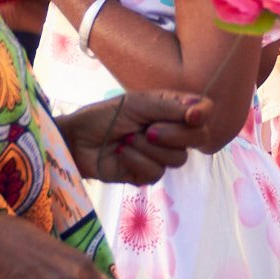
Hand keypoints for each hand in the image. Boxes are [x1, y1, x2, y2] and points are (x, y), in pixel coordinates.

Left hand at [58, 92, 213, 184]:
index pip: (203, 111)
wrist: (76, 140)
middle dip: (174, 135)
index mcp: (172, 110)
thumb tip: (200, 110)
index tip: (191, 116)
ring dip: (148, 148)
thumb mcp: (138, 104)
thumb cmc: (105, 115)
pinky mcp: (146, 174)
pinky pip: (156, 173)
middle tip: (149, 130)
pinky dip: (136, 161)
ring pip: (177, 159)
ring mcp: (160, 155)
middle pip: (198, 138)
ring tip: (126, 139)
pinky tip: (122, 153)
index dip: (202, 114)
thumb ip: (170, 106)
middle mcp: (172, 132)